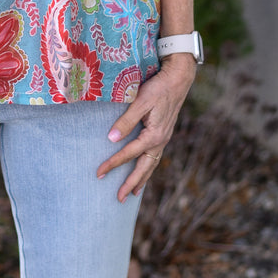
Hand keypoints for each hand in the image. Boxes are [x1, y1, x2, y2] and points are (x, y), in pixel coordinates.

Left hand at [96, 55, 195, 201]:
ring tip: (133, 192)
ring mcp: (163, 137)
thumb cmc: (158, 88)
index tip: (99, 173)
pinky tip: (144, 168)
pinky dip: (148, 166)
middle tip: (118, 198)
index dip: (113, 164)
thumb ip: (126, 120)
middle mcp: (160, 140)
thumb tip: (112, 138)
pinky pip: (155, 156)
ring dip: (142, 178)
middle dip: (131, 183)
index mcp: (154, 135)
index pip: (129, 154)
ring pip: (152, 164)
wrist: (178, 79)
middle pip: (144, 168)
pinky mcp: (164, 132)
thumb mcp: (141, 102)